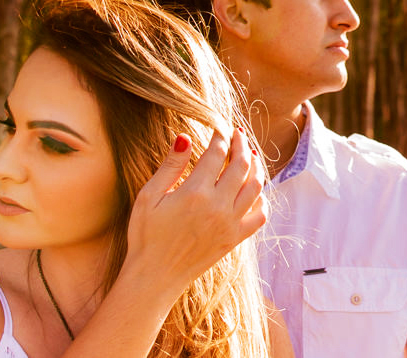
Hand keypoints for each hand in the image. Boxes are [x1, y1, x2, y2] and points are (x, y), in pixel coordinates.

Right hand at [123, 128, 266, 292]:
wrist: (154, 277)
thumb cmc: (145, 236)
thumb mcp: (148, 197)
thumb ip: (170, 166)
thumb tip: (185, 137)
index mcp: (194, 193)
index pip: (217, 154)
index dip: (220, 138)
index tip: (219, 129)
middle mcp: (218, 207)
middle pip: (241, 165)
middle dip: (241, 145)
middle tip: (238, 134)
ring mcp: (230, 223)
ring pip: (256, 186)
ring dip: (256, 167)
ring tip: (250, 155)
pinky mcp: (235, 239)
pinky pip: (260, 215)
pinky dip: (261, 199)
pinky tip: (254, 191)